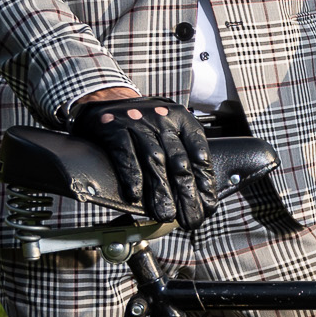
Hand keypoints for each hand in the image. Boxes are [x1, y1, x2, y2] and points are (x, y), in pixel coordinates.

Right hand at [70, 91, 214, 227]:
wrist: (107, 98)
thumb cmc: (143, 121)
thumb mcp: (169, 128)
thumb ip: (183, 153)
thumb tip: (198, 193)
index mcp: (182, 120)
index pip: (200, 153)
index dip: (205, 182)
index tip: (207, 205)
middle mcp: (163, 119)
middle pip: (179, 161)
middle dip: (187, 194)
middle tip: (191, 218)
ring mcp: (139, 122)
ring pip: (155, 160)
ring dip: (161, 191)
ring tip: (166, 214)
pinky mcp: (116, 128)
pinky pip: (126, 155)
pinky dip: (132, 176)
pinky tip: (135, 195)